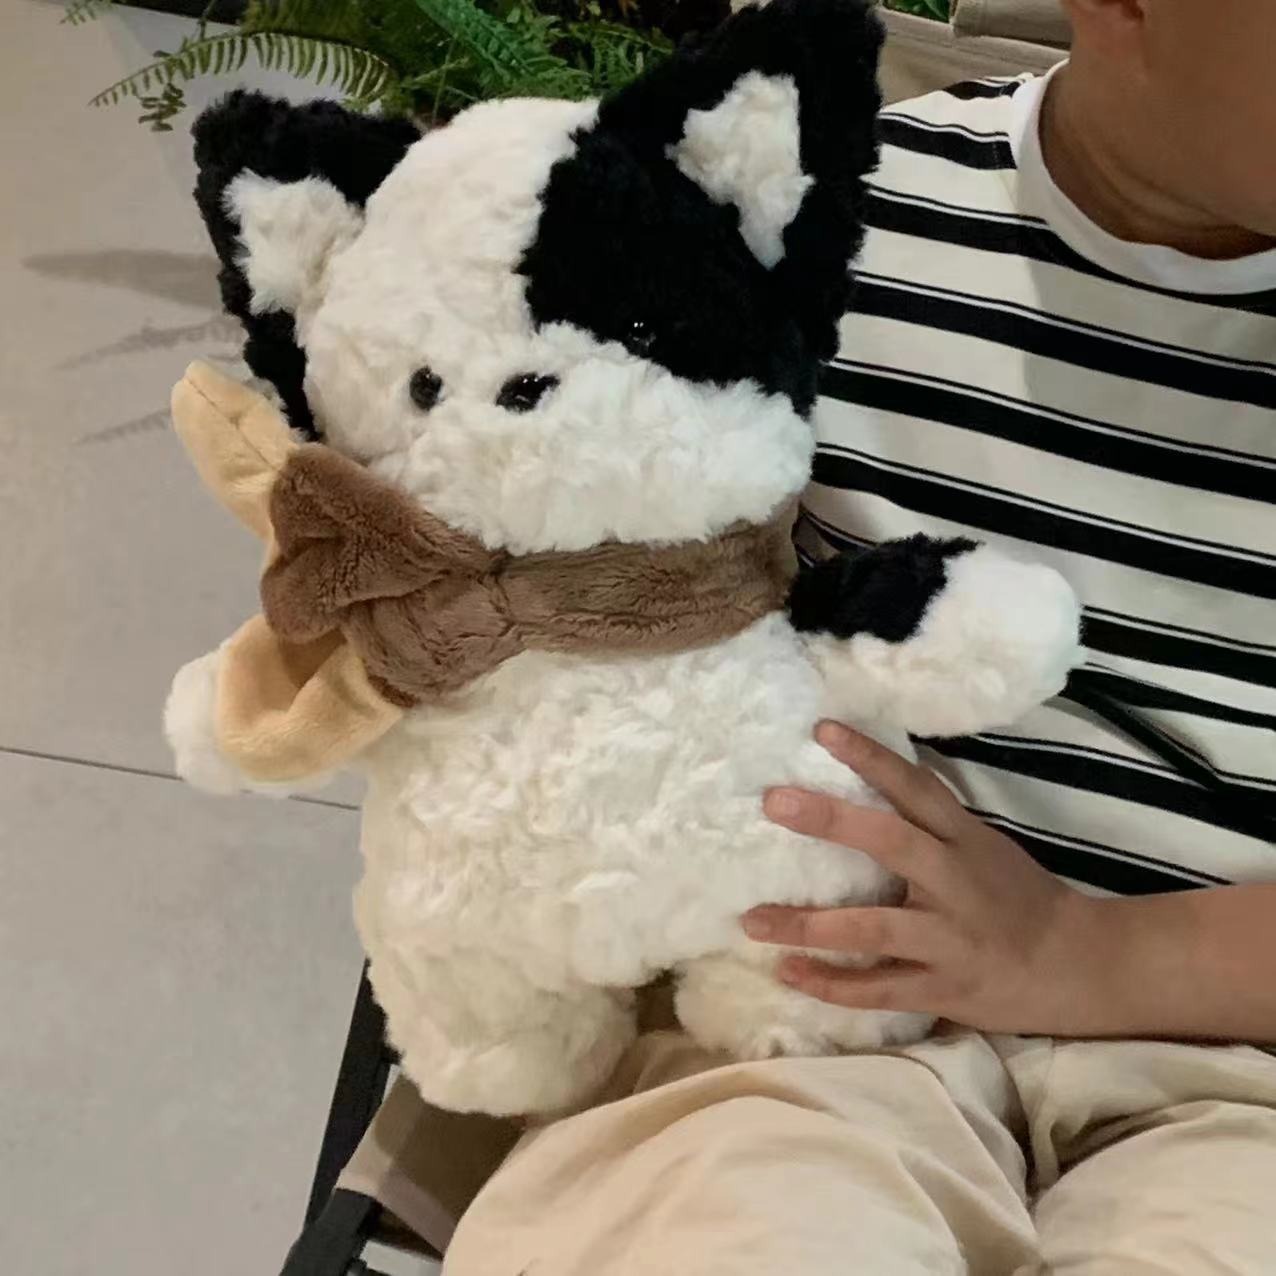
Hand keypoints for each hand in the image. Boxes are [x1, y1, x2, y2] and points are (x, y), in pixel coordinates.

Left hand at [743, 721, 1108, 1035]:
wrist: (1075, 966)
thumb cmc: (1015, 897)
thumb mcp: (980, 846)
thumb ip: (927, 825)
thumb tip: (859, 785)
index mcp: (964, 839)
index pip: (915, 787)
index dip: (871, 756)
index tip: (823, 730)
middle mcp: (954, 881)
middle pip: (890, 841)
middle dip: (830, 820)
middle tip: (773, 801)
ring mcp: (948, 939)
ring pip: (871, 927)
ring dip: (808, 925)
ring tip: (753, 920)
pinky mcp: (943, 988)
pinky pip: (878, 989)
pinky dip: (830, 984)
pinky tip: (788, 973)